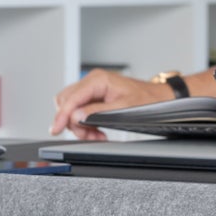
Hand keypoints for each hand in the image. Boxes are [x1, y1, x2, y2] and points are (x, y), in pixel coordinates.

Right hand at [49, 69, 171, 136]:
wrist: (159, 98)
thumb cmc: (146, 99)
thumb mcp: (124, 108)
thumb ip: (98, 112)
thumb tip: (76, 116)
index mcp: (98, 80)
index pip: (71, 98)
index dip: (62, 115)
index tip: (56, 129)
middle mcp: (92, 81)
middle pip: (66, 102)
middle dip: (72, 122)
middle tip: (87, 135)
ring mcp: (92, 88)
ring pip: (71, 108)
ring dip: (80, 125)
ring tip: (96, 135)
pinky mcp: (94, 96)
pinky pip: (80, 111)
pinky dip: (85, 124)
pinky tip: (97, 131)